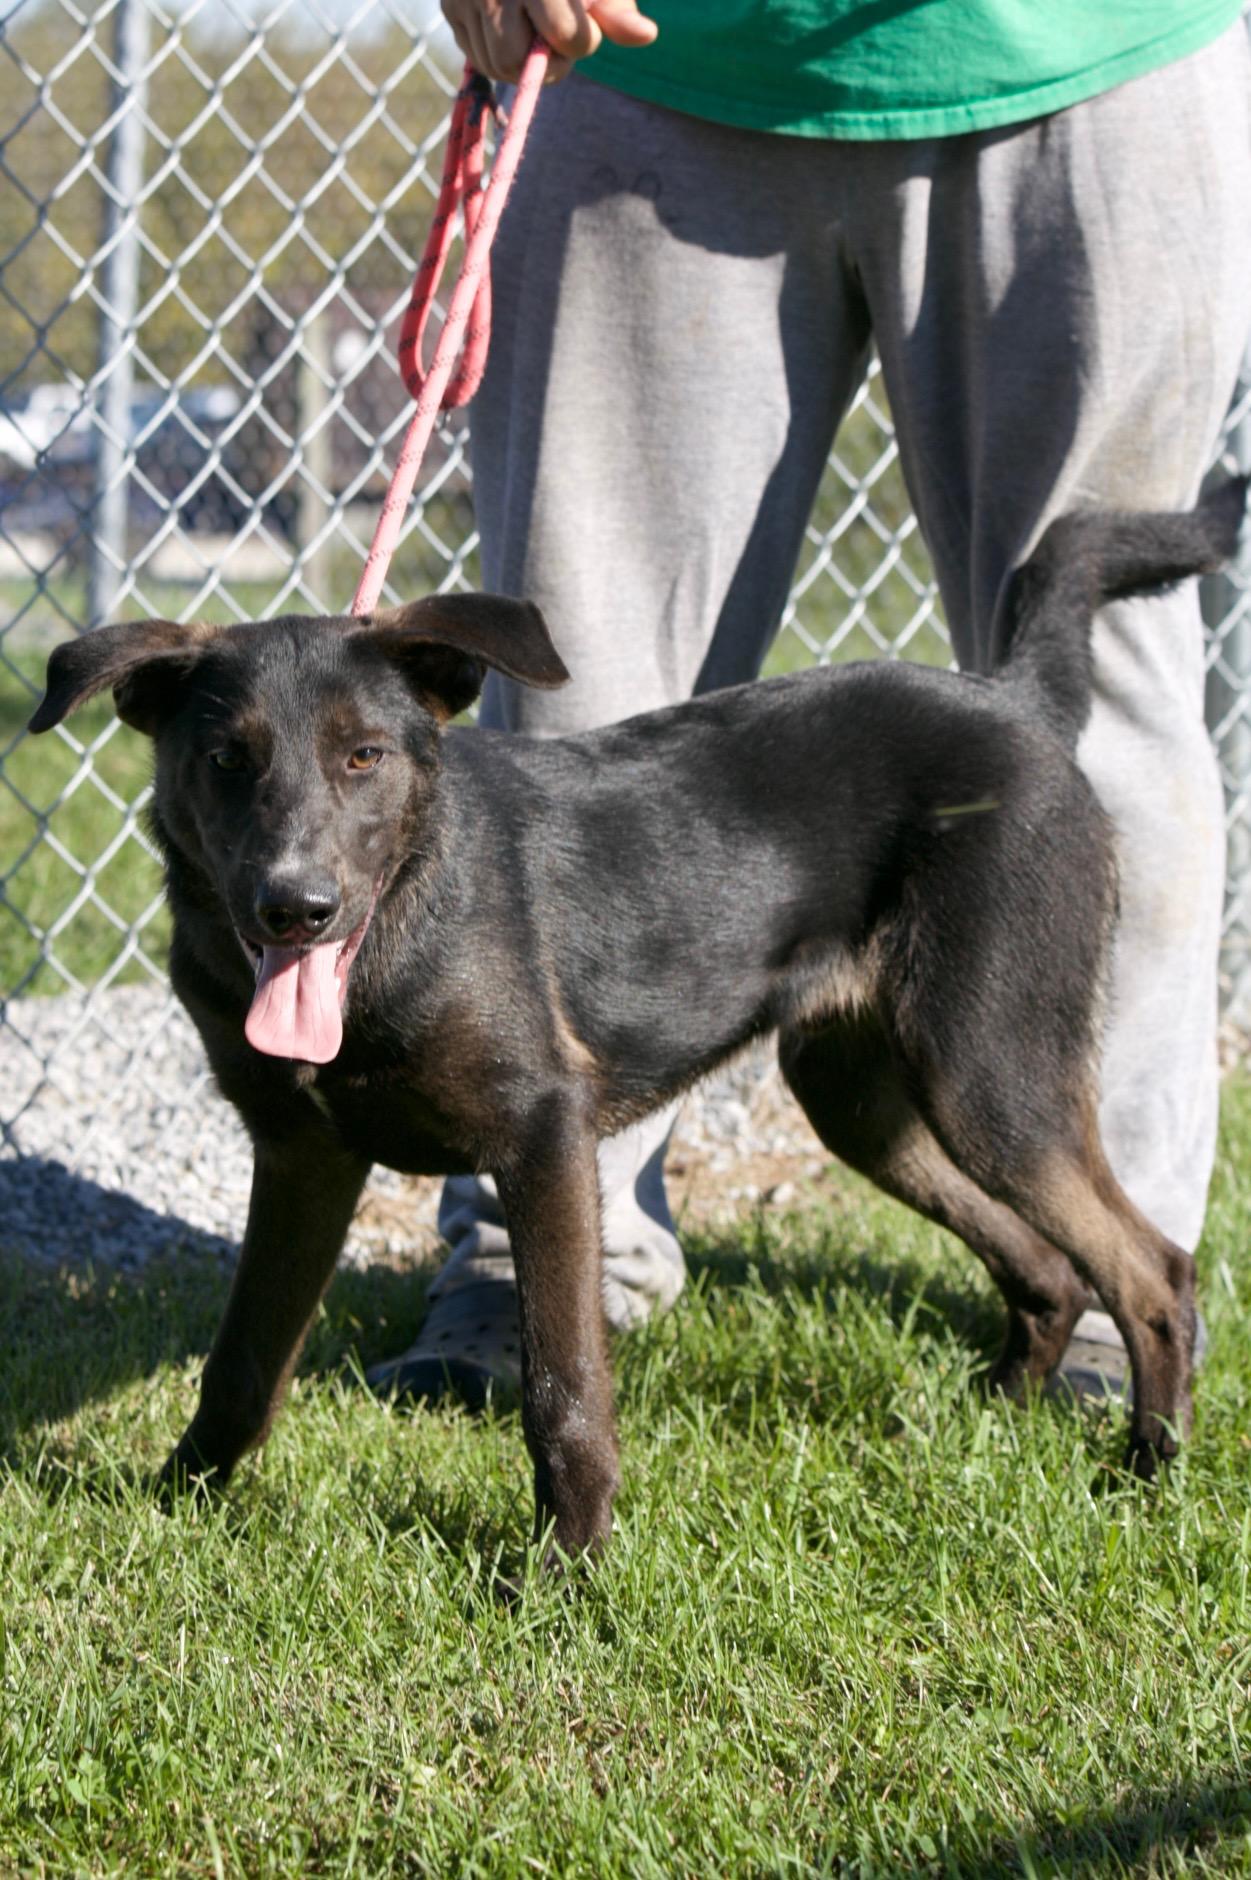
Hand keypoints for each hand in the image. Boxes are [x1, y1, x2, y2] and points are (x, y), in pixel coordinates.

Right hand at [442, 0, 657, 85]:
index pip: (563, 34)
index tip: (584, 29)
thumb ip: (617, 9)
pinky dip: (499, 57)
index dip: (581, 42)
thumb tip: (646, 35)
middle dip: (545, 62)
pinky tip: (514, 32)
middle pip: (515, 59)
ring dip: (523, 64)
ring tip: (536, 33)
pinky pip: (477, 58)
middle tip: (559, 40)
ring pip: (494, 65)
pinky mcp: (449, 6)